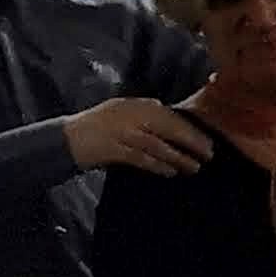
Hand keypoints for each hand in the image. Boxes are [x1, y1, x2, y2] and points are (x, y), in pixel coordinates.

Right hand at [66, 96, 211, 176]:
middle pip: (168, 128)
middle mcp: (129, 114)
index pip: (169, 115)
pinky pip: (141, 158)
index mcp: (134, 104)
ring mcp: (120, 132)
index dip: (189, 128)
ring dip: (178, 157)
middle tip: (209, 154)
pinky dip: (157, 165)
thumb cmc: (99, 126)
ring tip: (194, 167)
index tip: (206, 140)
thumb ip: (146, 112)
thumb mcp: (122, 110)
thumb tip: (174, 115)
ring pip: (157, 145)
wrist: (66, 139)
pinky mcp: (112, 149)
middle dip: (191, 141)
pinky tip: (170, 172)